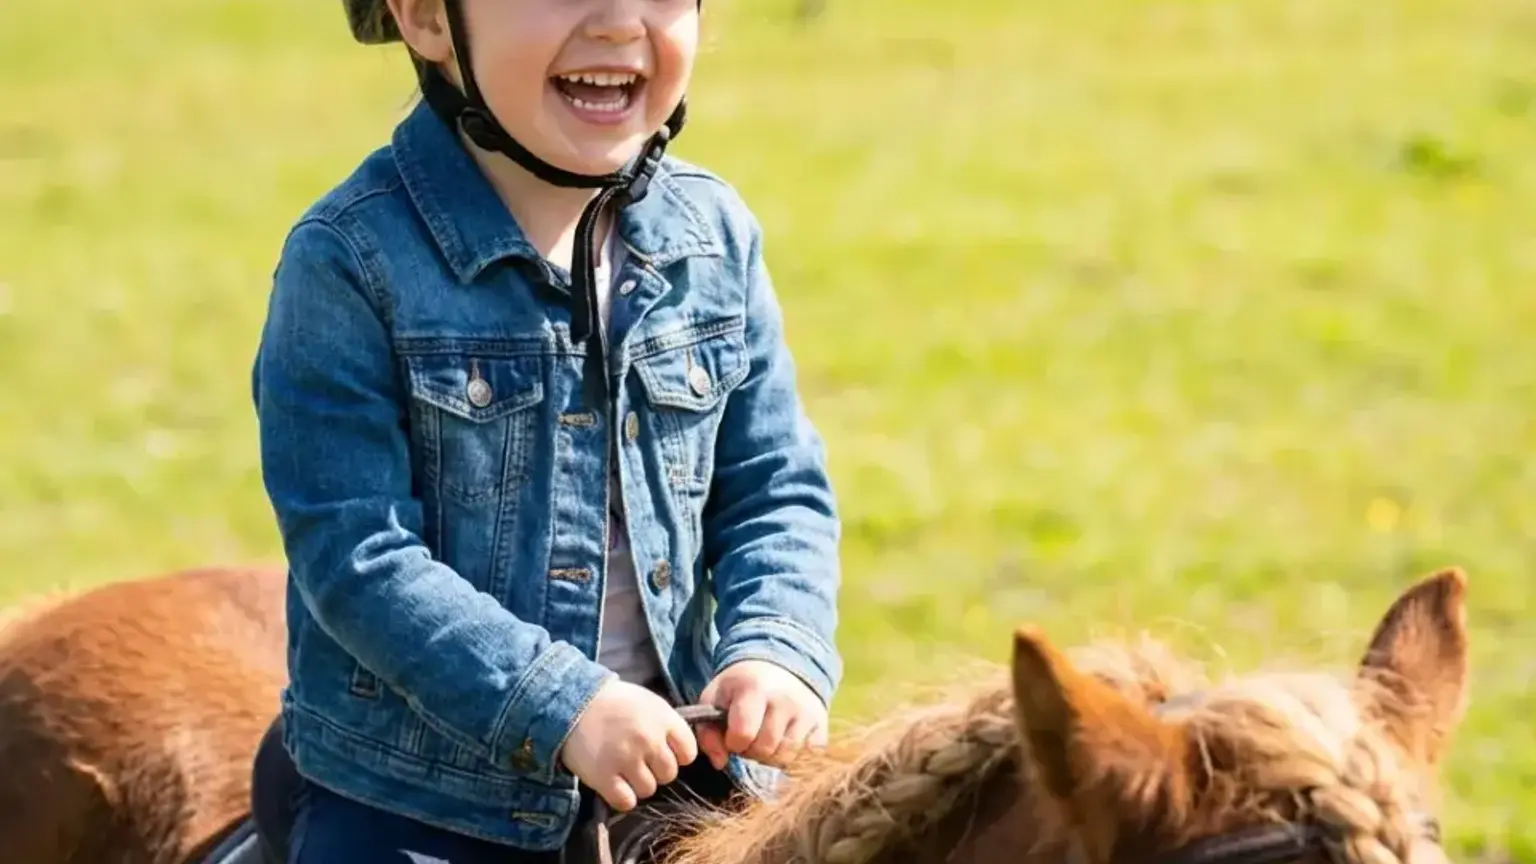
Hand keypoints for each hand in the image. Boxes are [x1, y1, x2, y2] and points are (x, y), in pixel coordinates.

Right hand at [559, 679, 697, 811]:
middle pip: (669, 774)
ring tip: (622, 768)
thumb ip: (667, 724)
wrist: (571, 703)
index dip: (677, 755)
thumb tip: (682, 750)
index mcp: (663, 718)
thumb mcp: (648, 702)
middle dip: (656, 770)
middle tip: (638, 759)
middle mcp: (648, 739)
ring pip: (648, 789)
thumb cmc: (613, 702)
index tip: (662, 751)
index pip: (688, 752)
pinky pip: (626, 802)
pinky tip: (613, 782)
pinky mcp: (604, 777)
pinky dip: (621, 797)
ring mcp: (626, 759)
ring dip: (637, 784)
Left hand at [696, 660, 827, 769]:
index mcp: (755, 688)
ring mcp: (807, 712)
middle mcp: (785, 699)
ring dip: (772, 757)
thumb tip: (720, 763)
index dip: (733, 742)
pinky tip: (784, 741)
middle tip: (751, 738)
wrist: (778, 667)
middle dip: (752, 751)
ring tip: (766, 740)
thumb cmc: (741, 687)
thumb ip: (708, 732)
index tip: (733, 734)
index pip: (743, 734)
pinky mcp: (821, 724)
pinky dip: (795, 756)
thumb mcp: (716, 698)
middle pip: (766, 749)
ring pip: (787, 756)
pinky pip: (808, 756)